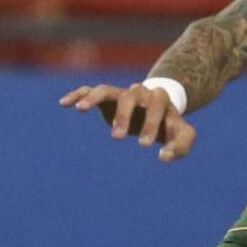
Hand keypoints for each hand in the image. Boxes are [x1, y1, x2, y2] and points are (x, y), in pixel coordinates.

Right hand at [59, 82, 196, 161]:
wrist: (159, 112)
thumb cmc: (169, 126)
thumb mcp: (182, 135)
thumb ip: (180, 146)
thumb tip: (164, 156)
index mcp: (159, 99)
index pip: (156, 105)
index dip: (151, 123)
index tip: (145, 146)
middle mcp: (139, 92)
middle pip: (130, 96)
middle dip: (124, 115)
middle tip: (117, 138)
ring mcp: (120, 94)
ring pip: (106, 89)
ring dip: (93, 98)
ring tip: (80, 109)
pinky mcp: (106, 98)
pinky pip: (89, 90)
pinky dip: (77, 95)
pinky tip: (64, 103)